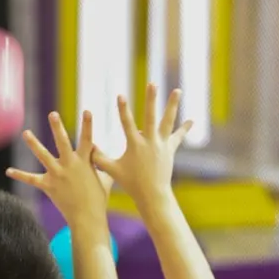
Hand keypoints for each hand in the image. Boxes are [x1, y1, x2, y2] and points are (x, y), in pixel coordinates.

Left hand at [8, 110, 110, 225]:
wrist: (88, 218)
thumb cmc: (98, 199)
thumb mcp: (105, 180)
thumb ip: (103, 166)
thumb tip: (105, 158)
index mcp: (85, 162)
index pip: (88, 139)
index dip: (88, 125)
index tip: (87, 110)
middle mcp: (70, 165)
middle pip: (63, 142)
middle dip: (58, 127)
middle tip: (52, 113)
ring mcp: (58, 174)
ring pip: (43, 155)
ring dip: (34, 143)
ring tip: (26, 132)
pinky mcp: (48, 186)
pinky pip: (31, 179)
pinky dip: (19, 175)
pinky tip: (8, 171)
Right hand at [92, 84, 192, 211]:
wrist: (153, 195)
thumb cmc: (131, 183)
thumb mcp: (112, 170)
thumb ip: (99, 158)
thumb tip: (87, 148)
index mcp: (135, 145)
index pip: (128, 124)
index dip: (123, 110)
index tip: (120, 95)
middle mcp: (150, 142)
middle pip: (151, 116)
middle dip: (151, 99)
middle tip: (152, 83)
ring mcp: (162, 145)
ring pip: (168, 121)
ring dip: (172, 105)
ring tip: (177, 90)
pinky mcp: (170, 150)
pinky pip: (178, 137)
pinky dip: (184, 129)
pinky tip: (191, 120)